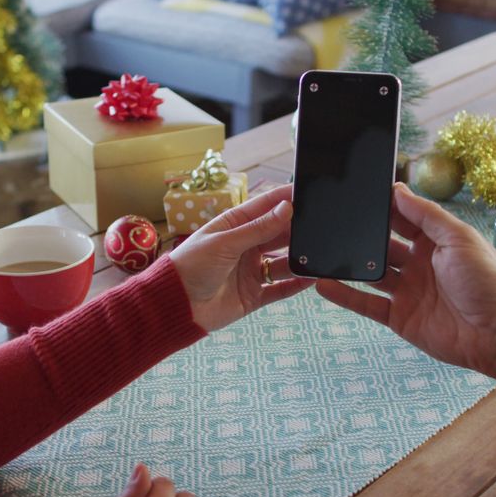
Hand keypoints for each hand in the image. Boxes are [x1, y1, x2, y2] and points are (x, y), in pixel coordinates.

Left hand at [170, 184, 313, 331]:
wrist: (175, 305)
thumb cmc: (191, 266)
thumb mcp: (225, 242)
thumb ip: (258, 228)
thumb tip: (287, 208)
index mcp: (234, 226)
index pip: (265, 207)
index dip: (285, 199)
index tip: (308, 191)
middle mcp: (245, 247)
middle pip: (278, 234)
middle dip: (297, 229)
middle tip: (320, 224)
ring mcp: (250, 271)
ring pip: (283, 262)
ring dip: (299, 258)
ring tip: (319, 252)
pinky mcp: (254, 295)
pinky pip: (280, 289)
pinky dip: (297, 284)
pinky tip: (313, 277)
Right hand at [316, 183, 495, 391]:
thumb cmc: (487, 282)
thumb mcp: (459, 239)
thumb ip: (427, 216)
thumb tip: (398, 190)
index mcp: (435, 241)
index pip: (402, 217)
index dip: (382, 206)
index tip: (356, 193)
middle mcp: (418, 263)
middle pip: (382, 244)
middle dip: (359, 233)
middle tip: (330, 219)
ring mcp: (407, 291)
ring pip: (369, 273)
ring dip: (346, 263)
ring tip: (318, 250)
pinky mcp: (399, 317)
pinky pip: (366, 304)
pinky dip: (344, 295)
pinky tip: (322, 284)